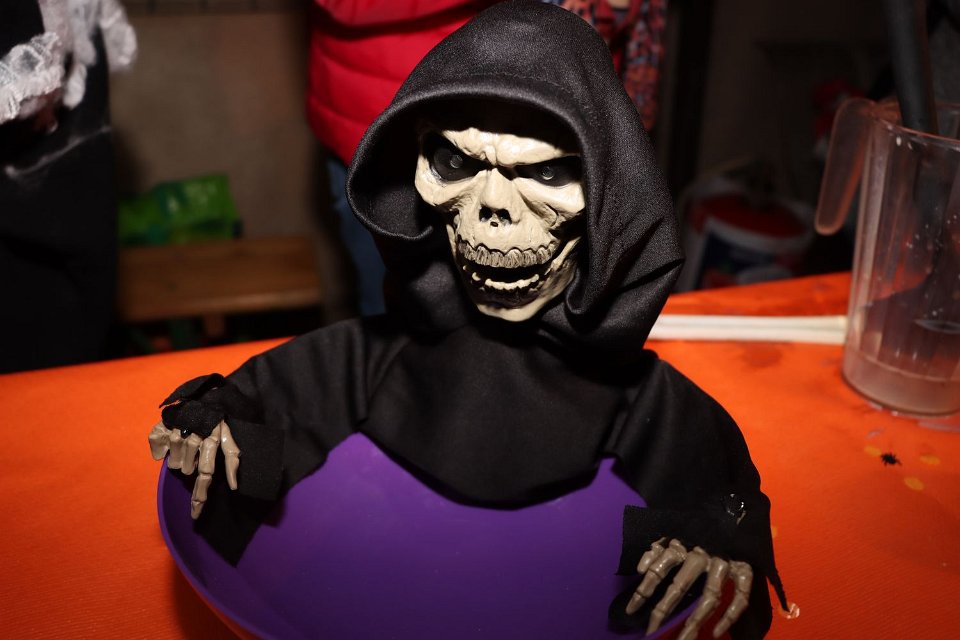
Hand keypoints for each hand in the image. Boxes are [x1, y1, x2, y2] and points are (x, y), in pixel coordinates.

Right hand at [149, 420, 239, 518]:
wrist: (201, 393)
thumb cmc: (214, 418)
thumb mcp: (228, 434)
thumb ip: (232, 456)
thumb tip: (233, 483)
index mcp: (215, 438)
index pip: (208, 471)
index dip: (200, 494)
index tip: (195, 513)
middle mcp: (198, 434)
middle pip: (187, 469)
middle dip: (190, 467)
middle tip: (194, 453)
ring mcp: (181, 428)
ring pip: (174, 461)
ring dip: (178, 455)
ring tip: (184, 440)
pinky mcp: (166, 423)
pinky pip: (158, 443)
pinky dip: (160, 447)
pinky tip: (166, 443)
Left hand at [625, 538, 751, 639]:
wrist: (732, 510)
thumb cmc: (696, 527)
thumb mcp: (671, 532)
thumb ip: (655, 549)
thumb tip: (640, 569)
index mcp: (680, 544)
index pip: (657, 569)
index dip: (642, 591)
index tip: (631, 611)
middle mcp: (701, 554)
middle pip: (681, 586)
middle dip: (664, 610)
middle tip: (651, 631)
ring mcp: (724, 563)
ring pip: (710, 596)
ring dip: (696, 621)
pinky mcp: (745, 569)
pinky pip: (741, 597)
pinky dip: (730, 616)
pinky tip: (716, 632)